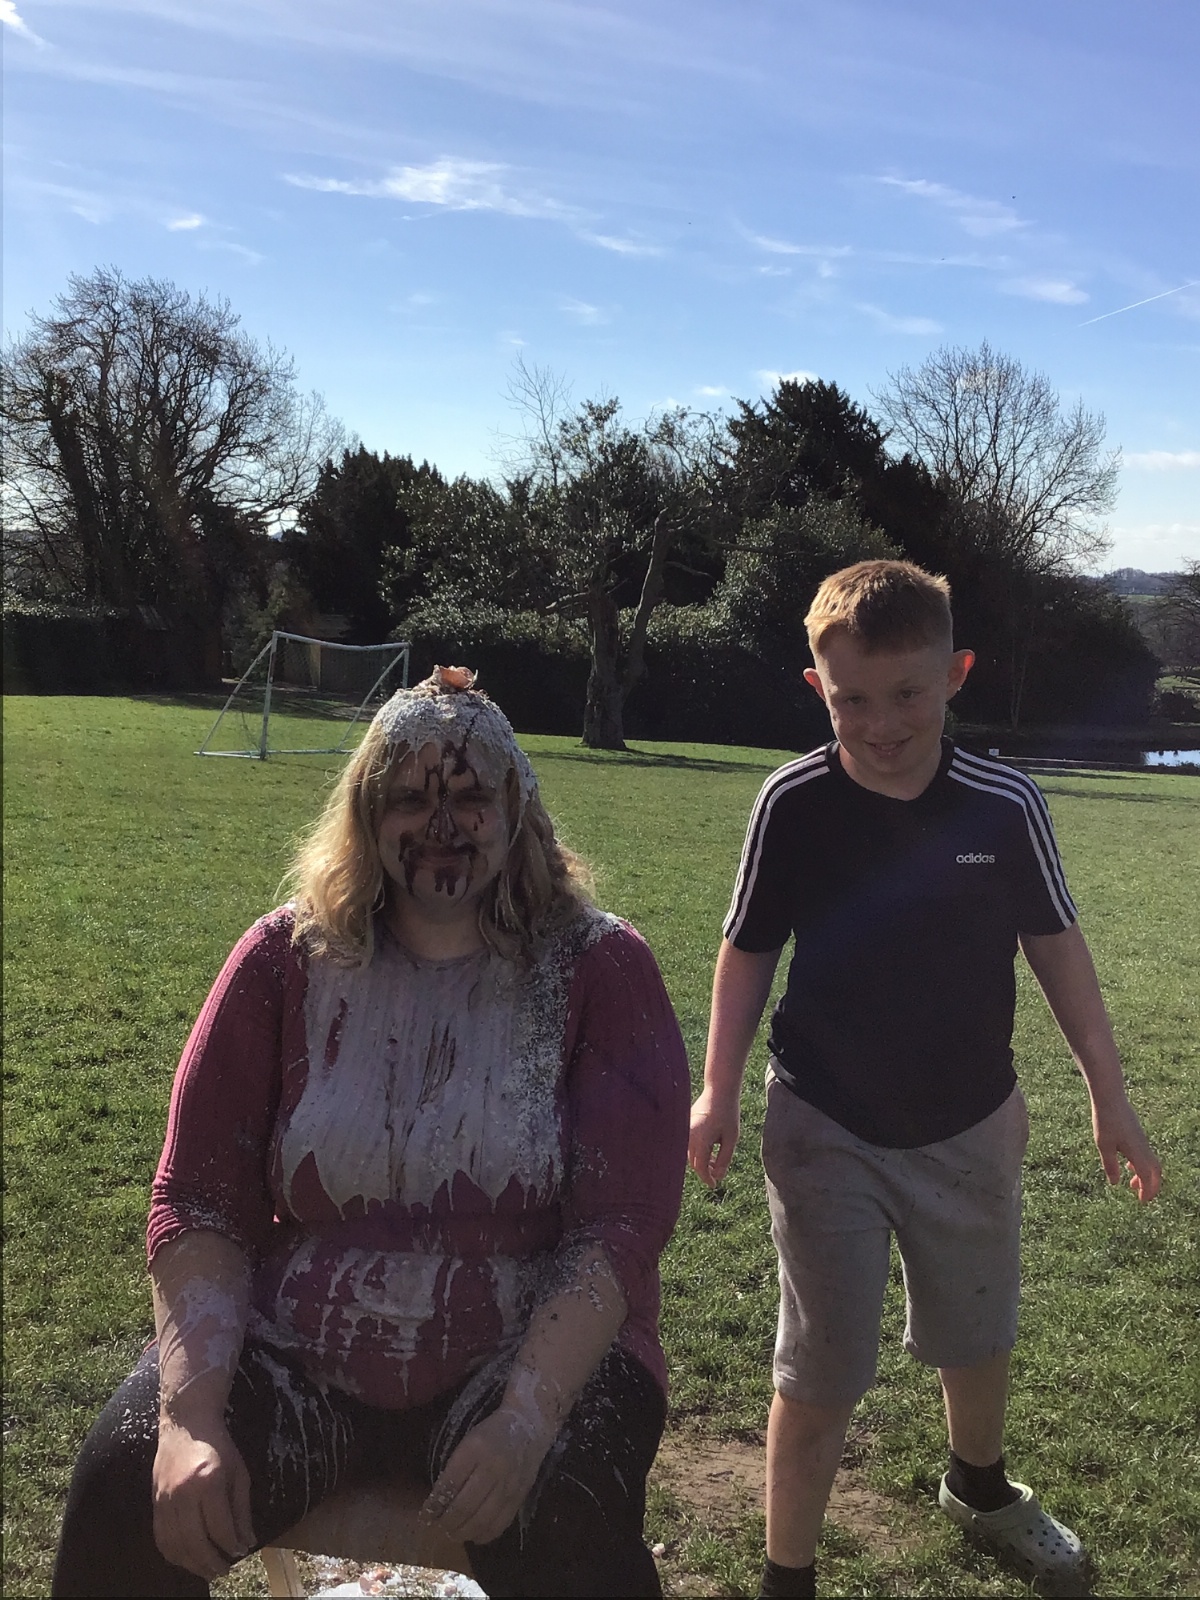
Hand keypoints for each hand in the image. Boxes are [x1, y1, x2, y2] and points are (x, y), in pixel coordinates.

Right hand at [152, 1414, 254, 1579]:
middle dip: (211, 1562)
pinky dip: (174, 1554)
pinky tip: (187, 1559)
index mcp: (208, 1481)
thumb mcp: (239, 1472)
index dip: (231, 1545)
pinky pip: (161, 1538)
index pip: (219, 1527)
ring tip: (207, 1570)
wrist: (186, 1423)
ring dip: (192, 1564)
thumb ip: (242, 1509)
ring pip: (176, 1545)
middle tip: (223, 1571)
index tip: (240, 1552)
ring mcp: (164, 1499)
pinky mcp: (154, 1503)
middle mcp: (182, 1493)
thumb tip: (246, 1542)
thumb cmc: (219, 1445)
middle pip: (195, 1542)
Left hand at [421, 1402, 555, 1545]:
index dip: (434, 1504)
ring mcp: (508, 1485)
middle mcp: (492, 1468)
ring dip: (463, 1532)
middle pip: (465, 1506)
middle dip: (447, 1522)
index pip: (450, 1483)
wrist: (529, 1426)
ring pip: (481, 1519)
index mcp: (475, 1449)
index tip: (425, 1515)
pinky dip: (484, 1535)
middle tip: (437, 1527)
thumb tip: (438, 1501)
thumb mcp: (469, 1442)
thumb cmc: (492, 1434)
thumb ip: (455, 1469)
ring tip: (452, 1534)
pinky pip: (500, 1524)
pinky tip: (474, 1535)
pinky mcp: (519, 1497)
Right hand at [688, 1087, 739, 1187]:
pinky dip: (699, 1151)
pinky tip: (712, 1149)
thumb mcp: (731, 1138)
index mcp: (700, 1141)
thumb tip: (719, 1176)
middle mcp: (689, 1137)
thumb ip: (725, 1159)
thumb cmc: (727, 1114)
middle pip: (694, 1162)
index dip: (707, 1179)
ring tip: (717, 1160)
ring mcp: (686, 1130)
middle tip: (718, 1174)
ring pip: (691, 1154)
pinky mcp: (686, 1125)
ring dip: (702, 1161)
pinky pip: (690, 1144)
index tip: (714, 1185)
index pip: (700, 1168)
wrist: (718, 1091)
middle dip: (705, 1171)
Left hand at [1092, 1095, 1161, 1203]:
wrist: (1110, 1098)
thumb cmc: (1105, 1121)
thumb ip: (1110, 1165)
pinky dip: (1140, 1164)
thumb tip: (1116, 1183)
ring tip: (1132, 1184)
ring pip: (1150, 1162)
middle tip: (1142, 1196)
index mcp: (1137, 1152)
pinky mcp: (1137, 1133)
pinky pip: (1145, 1154)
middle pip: (1155, 1171)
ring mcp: (1142, 1139)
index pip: (1148, 1177)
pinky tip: (1128, 1165)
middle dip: (1151, 1186)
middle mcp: (1143, 1147)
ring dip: (1145, 1175)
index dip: (1147, 1191)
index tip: (1142, 1201)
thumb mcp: (1103, 1146)